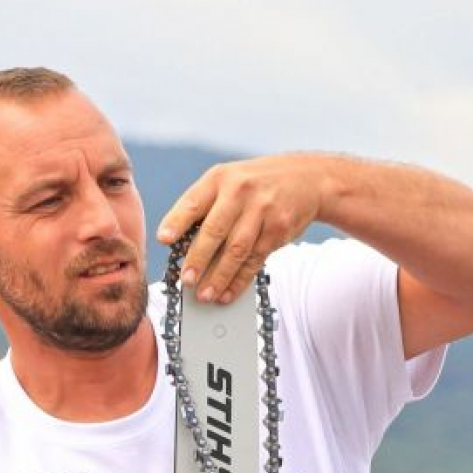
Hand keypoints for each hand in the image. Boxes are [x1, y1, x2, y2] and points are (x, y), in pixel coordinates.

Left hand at [156, 154, 331, 305]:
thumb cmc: (256, 184)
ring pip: (236, 250)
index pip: (193, 201)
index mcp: (220, 178)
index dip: (177, 221)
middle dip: (198, 259)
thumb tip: (176, 243)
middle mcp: (240, 192)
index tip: (164, 239)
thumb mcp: (228, 180)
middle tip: (186, 280)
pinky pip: (255, 260)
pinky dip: (239, 280)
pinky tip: (227, 292)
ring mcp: (262, 210)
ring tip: (204, 294)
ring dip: (219, 276)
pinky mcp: (278, 230)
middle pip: (215, 230)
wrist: (308, 178)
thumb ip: (204, 205)